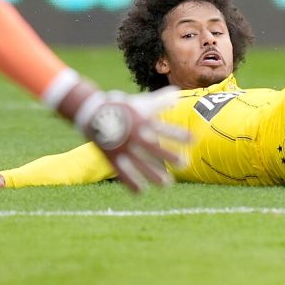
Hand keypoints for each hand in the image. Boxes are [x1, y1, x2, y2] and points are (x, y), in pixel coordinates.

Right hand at [60, 82, 191, 192]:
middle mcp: (133, 136)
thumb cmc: (121, 107)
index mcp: (142, 122)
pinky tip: (141, 191)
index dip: (178, 134)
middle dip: (170, 156)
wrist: (91, 112)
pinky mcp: (111, 156)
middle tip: (185, 164)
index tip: (193, 140)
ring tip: (167, 184)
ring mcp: (122, 147)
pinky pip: (122, 172)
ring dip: (154, 174)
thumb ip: (160, 101)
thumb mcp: (141, 103)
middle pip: (154, 148)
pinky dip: (131, 182)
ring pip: (140, 163)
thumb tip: (177, 93)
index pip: (163, 128)